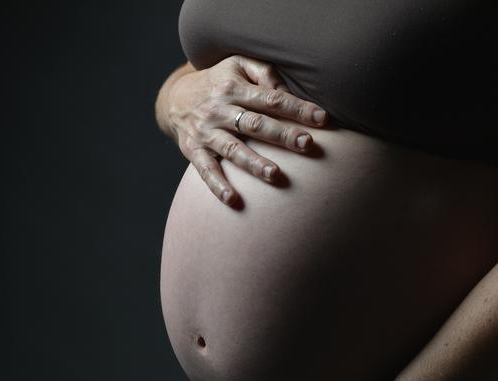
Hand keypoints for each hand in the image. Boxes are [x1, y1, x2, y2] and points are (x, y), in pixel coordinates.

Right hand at [166, 54, 328, 205]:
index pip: (271, 99)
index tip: (322, 119)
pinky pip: (206, 170)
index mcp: (234, 88)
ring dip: (254, 162)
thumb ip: (264, 72)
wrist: (175, 97)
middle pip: (255, 124)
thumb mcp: (237, 65)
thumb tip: (286, 91)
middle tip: (306, 144)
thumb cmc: (219, 82)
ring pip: (233, 149)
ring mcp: (206, 132)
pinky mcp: (193, 150)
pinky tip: (233, 199)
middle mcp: (219, 110)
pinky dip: (217, 185)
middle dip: (282, 135)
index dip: (297, 108)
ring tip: (275, 175)